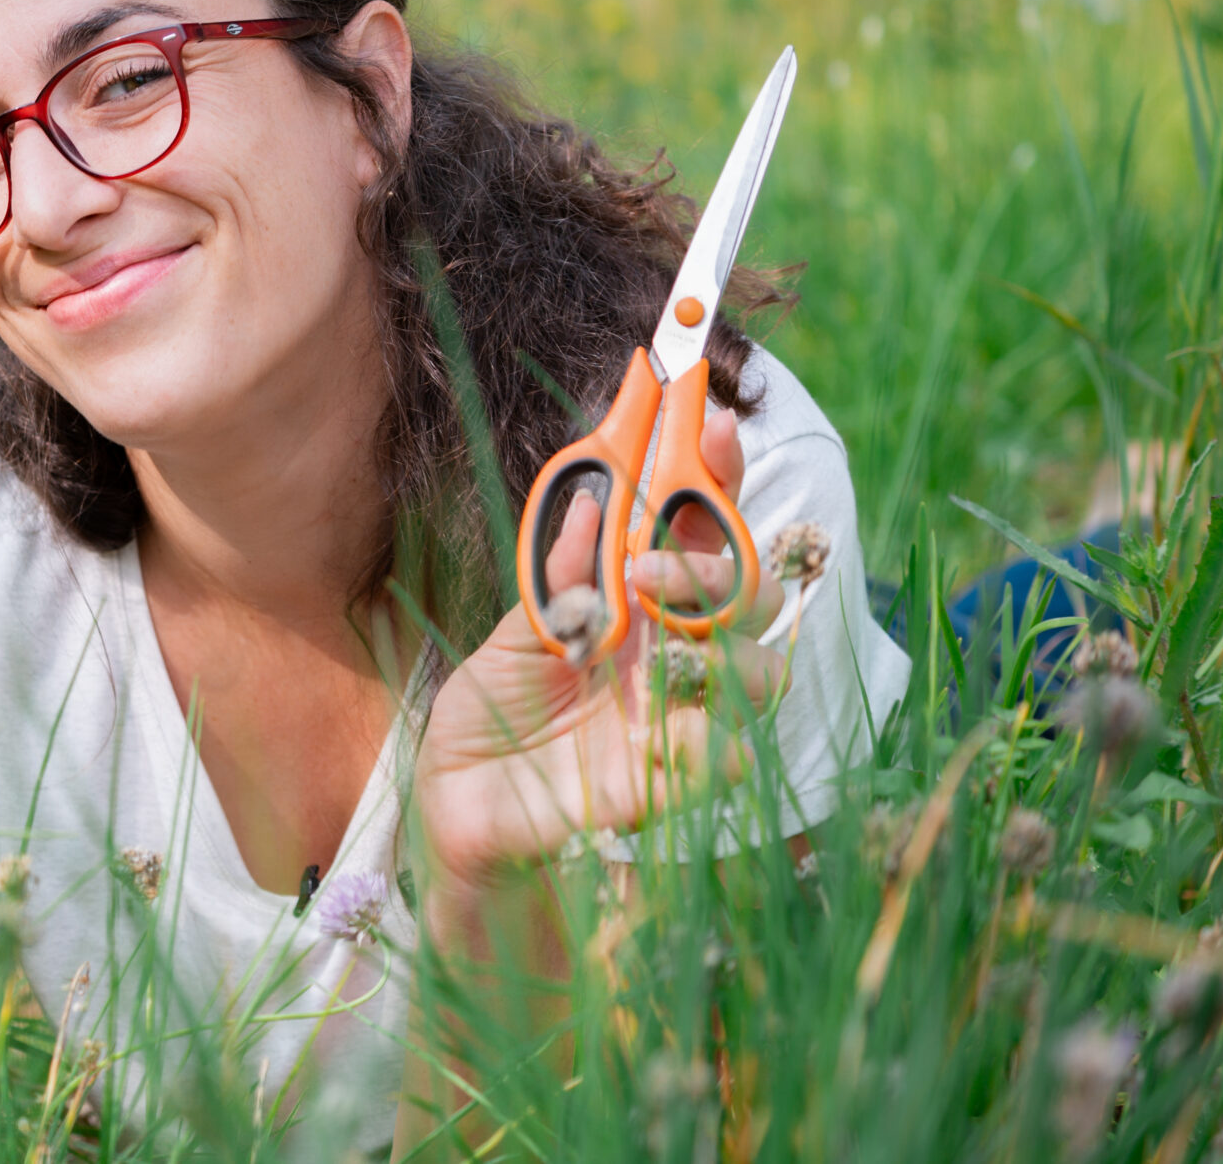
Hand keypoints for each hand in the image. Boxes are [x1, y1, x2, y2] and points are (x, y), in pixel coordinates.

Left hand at [415, 409, 786, 917]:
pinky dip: (700, 737)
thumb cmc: (490, 714)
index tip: (707, 415)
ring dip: (718, 647)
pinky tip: (653, 732)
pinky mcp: (673, 784)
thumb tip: (597, 498)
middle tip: (647, 570)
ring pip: (762, 669)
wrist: (459, 807)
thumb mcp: (514, 632)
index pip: (697, 527)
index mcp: (636, 603)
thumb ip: (560, 573)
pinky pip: (726, 755)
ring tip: (649, 644)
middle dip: (715, 565)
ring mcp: (682, 715)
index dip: (713, 470)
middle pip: (750, 589)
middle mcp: (672, 652)